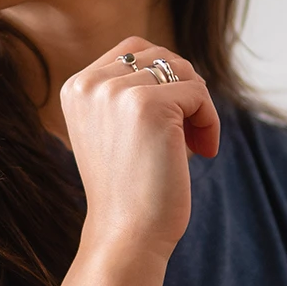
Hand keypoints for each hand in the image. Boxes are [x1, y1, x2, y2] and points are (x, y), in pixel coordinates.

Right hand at [60, 37, 219, 261]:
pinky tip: (203, 151)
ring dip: (199, 106)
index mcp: (76, 87)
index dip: (162, 80)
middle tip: (188, 134)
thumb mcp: (113, 130)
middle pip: (160, 56)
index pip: (133, 50)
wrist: (126, 235)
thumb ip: (127, 92)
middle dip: (184, 90)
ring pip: (183, 72)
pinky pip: (199, 92)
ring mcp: (117, 93)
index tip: (169, 122)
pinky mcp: (149, 105)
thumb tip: (175, 62)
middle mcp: (91, 84)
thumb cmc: (128, 190)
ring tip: (195, 143)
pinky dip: (210, 120)